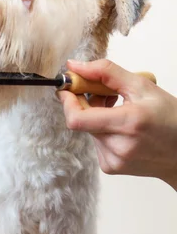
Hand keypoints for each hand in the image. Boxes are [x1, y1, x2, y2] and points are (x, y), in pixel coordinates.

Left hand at [58, 59, 176, 189]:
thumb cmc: (171, 119)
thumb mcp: (143, 86)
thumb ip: (106, 72)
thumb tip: (75, 66)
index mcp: (128, 123)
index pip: (78, 119)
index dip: (67, 102)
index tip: (67, 88)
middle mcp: (118, 146)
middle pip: (82, 121)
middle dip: (85, 103)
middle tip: (104, 93)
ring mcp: (113, 160)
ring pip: (89, 130)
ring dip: (96, 116)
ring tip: (120, 110)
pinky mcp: (110, 167)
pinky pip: (96, 142)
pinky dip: (103, 131)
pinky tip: (122, 128)